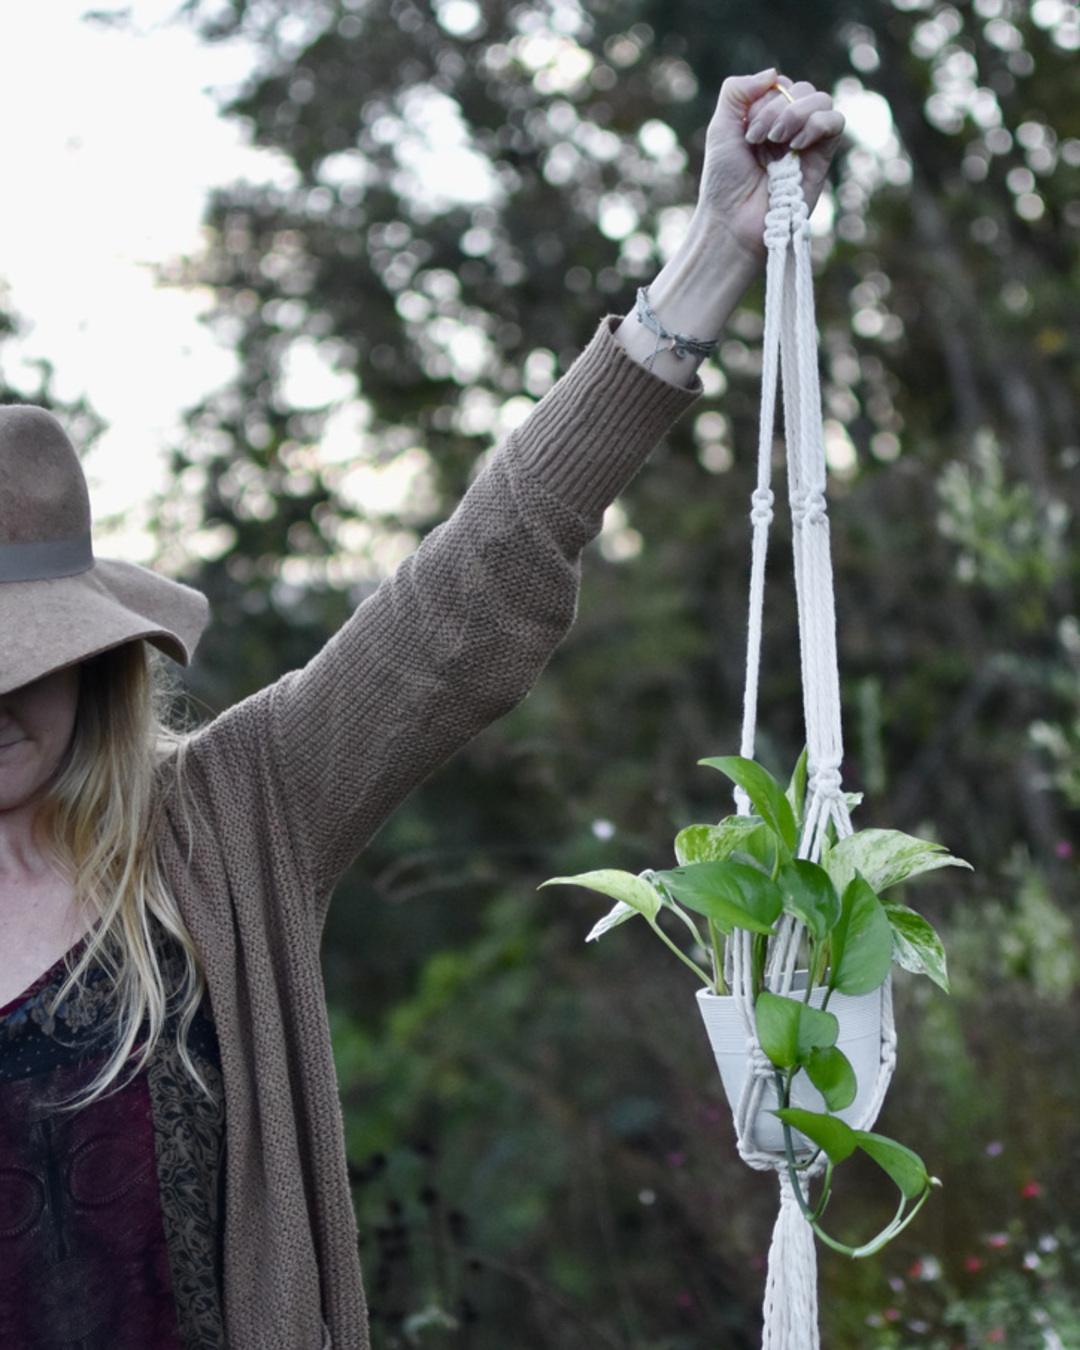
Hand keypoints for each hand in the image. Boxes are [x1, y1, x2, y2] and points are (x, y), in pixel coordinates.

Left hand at [695, 69, 845, 260]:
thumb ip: (737, 91)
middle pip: (801, 90)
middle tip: (756, 138)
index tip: (745, 131)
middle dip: (776, 108)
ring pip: (821, 100)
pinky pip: (836, 122)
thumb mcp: (721, 128)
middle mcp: (789, 129)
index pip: (780, 86)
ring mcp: (807, 143)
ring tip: (775, 142)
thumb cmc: (724, 182)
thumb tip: (774, 73)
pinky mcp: (822, 160)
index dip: (764, 99)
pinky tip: (795, 145)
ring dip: (796, 114)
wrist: (733, 222)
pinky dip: (817, 124)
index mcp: (766, 119)